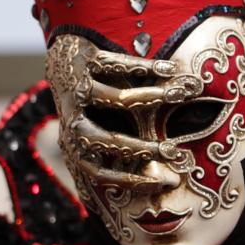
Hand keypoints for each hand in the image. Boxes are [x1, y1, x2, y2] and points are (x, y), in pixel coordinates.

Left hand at [45, 34, 201, 194]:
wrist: (63, 63)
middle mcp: (73, 120)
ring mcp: (78, 90)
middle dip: (140, 148)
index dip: (127, 180)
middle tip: (171, 151)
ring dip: (153, 97)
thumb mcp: (95, 136)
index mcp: (75, 144)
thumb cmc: (91, 108)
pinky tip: (169, 69)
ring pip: (118, 98)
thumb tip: (155, 184)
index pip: (97, 171)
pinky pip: (116, 65)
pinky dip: (145, 67)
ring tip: (181, 95)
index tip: (161, 182)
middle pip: (104, 140)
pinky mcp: (84, 61)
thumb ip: (114, 158)